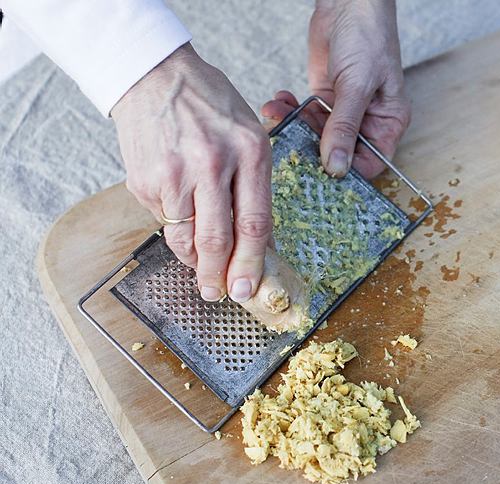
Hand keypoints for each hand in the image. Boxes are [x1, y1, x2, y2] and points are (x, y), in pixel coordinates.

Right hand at [112, 43, 271, 302]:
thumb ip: (255, 186)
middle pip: (217, 239)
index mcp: (249, 152)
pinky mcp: (143, 180)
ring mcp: (174, 174)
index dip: (251, 263)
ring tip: (201, 269)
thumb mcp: (250, 134)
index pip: (254, 223)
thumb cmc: (210, 105)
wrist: (155, 75)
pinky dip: (174, 228)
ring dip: (194, 261)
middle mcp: (212, 165)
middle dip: (219, 276)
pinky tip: (180, 216)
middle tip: (219, 295)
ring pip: (185, 238)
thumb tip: (259, 241)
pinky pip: (163, 220)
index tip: (247, 289)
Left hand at [262, 0, 409, 178]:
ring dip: (295, 128)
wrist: (348, 3)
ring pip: (317, 137)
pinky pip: (305, 117)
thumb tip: (337, 168)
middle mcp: (367, 123)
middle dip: (311, 149)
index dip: (347, 172)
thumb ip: (344, 128)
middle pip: (340, 154)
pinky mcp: (323, 101)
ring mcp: (344, 113)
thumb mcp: (356, 85)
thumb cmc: (368, 37)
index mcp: (388, 123)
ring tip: (277, 113)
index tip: (318, 172)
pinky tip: (280, 102)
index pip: (370, 164)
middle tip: (287, 144)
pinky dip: (290, 112)